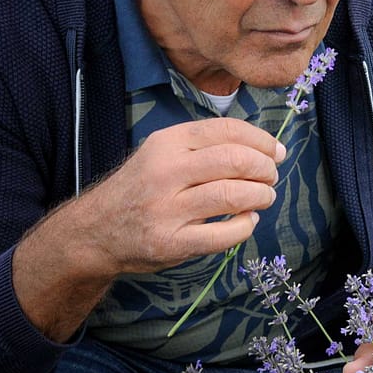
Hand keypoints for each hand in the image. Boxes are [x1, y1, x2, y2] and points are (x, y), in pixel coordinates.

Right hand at [82, 117, 284, 273]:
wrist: (96, 231)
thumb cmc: (142, 188)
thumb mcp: (163, 154)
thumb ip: (205, 148)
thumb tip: (263, 149)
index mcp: (168, 142)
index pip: (226, 130)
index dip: (261, 140)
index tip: (276, 152)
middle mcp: (166, 171)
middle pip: (235, 160)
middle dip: (265, 169)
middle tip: (271, 177)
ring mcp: (167, 209)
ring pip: (233, 195)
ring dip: (261, 196)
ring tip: (264, 198)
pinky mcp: (171, 242)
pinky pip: (224, 235)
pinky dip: (246, 226)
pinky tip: (247, 221)